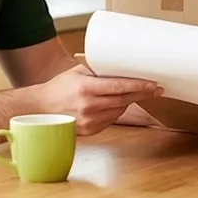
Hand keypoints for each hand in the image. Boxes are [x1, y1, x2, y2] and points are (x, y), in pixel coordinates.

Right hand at [38, 64, 162, 135]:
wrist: (41, 109)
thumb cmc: (60, 87)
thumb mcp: (77, 73)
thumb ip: (99, 71)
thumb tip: (122, 66)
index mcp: (86, 89)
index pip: (119, 87)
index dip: (139, 86)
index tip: (153, 84)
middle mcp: (89, 106)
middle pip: (123, 100)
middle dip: (142, 94)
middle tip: (157, 89)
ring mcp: (90, 121)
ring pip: (120, 110)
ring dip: (130, 102)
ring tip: (137, 93)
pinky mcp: (90, 130)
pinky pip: (111, 119)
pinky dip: (117, 111)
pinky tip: (116, 103)